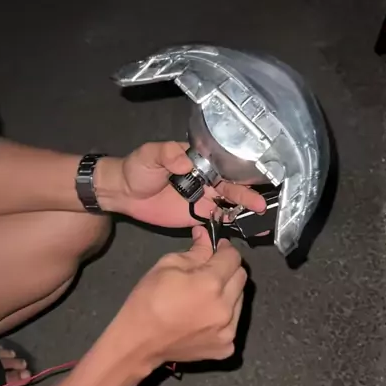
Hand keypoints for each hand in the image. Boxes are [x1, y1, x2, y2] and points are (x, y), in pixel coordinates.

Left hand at [103, 141, 265, 227]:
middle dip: (247, 195)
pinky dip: (231, 224)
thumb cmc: (136, 168)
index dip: (240, 171)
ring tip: (261, 219)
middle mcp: (205, 179)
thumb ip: (167, 154)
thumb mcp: (150, 155)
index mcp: (198, 161)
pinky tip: (247, 230)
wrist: (123, 193)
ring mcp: (202, 198)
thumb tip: (184, 160)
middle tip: (260, 204)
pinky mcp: (196, 216)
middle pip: (231, 186)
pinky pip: (217, 220)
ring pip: (228, 204)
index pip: (223, 164)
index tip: (255, 177)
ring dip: (244, 210)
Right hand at [111, 226, 246, 366]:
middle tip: (210, 272)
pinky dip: (224, 317)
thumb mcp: (166, 266)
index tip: (216, 249)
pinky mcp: (227, 346)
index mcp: (210, 283)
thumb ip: (195, 251)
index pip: (233, 257)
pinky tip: (204, 318)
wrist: (139, 343)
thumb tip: (206, 236)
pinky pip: (234, 323)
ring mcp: (229, 330)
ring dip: (228, 293)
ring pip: (240, 300)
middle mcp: (225, 307)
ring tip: (205, 297)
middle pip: (241, 277)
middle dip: (228, 270)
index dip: (224, 250)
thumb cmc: (147, 301)